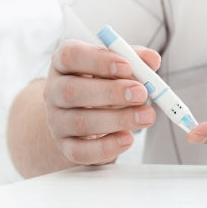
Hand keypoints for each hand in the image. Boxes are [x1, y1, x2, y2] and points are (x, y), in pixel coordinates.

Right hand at [44, 39, 158, 165]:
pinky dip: (107, 147)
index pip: (70, 56)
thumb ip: (134, 59)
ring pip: (80, 122)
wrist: (84, 113)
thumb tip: (152, 60)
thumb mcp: (116, 65)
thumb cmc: (102, 82)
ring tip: (147, 116)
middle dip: (110, 93)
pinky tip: (127, 138)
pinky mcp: (65, 145)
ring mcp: (56, 120)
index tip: (127, 66)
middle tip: (141, 93)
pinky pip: (81, 151)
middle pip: (72, 91)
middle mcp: (54, 90)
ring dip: (117, 119)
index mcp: (63, 62)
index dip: (98, 61)